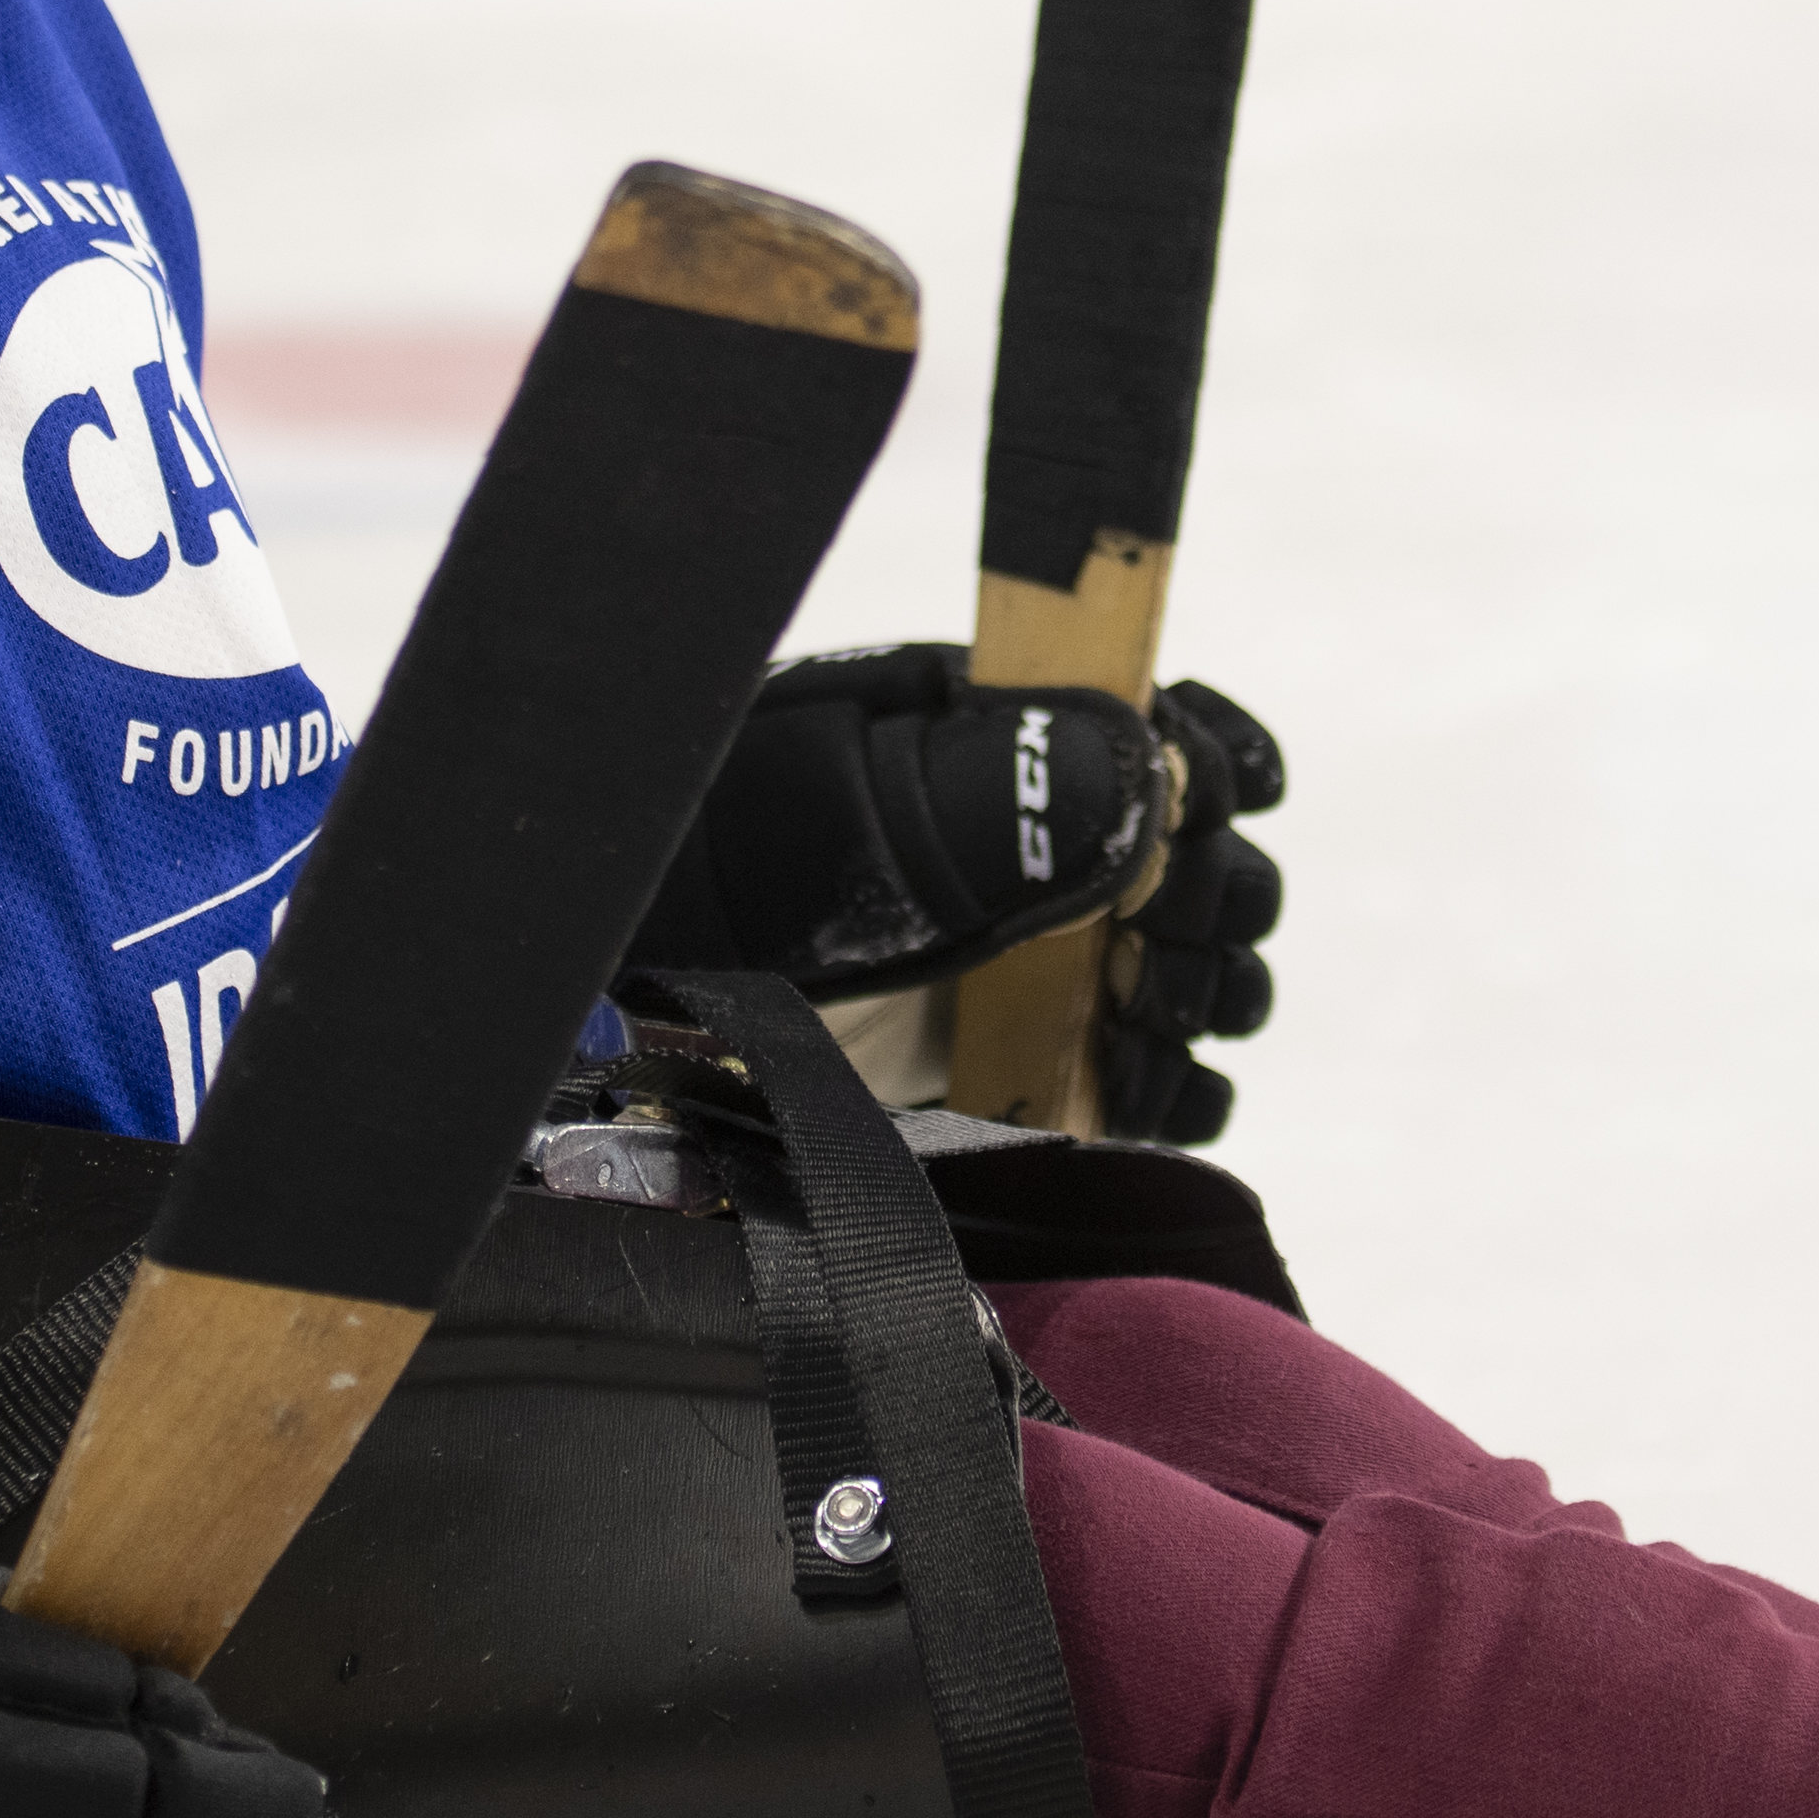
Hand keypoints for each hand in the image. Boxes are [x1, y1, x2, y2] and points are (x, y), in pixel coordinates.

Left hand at [629, 647, 1292, 1134]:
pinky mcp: (1034, 1086)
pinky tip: (1135, 1078)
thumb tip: (1138, 774)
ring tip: (1141, 1006)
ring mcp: (1041, 973)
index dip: (1208, 760)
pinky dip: (1182, 1090)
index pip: (1161, 727)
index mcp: (993, 745)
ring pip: (1205, 970)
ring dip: (1207, 987)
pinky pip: (1168, 1090)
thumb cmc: (694, 891)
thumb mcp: (818, 821)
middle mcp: (1034, 854)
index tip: (1210, 804)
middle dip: (1213, 889)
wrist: (605, 1036)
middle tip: (1152, 930)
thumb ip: (972, 795)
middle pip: (1208, 855)